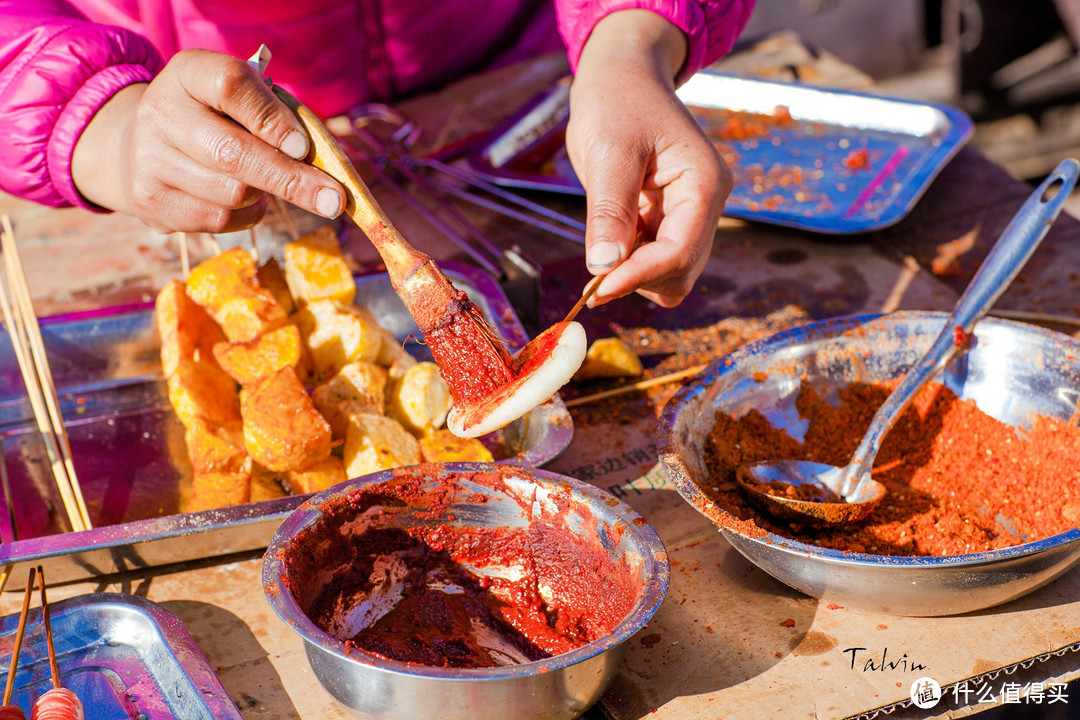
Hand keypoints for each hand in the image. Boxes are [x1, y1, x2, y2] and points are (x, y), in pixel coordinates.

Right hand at [71, 49, 343, 233]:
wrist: (135, 143)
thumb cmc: (214, 117)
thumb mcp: (239, 96)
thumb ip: (275, 114)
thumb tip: (319, 162)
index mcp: (188, 73)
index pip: (231, 85)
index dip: (271, 118)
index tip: (304, 146)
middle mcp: (160, 113)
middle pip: (233, 154)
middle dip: (292, 180)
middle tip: (335, 200)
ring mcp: (149, 161)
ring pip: (232, 194)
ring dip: (265, 194)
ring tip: (265, 181)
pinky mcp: (151, 203)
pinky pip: (219, 221)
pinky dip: (246, 214)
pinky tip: (242, 198)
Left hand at [566, 10, 731, 306]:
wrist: (621, 78)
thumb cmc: (618, 101)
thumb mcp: (610, 151)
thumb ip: (609, 210)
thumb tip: (604, 266)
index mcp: (704, 184)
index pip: (679, 251)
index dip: (638, 276)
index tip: (596, 289)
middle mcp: (705, 204)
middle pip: (681, 271)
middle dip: (638, 281)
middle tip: (591, 285)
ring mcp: (689, 214)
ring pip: (671, 274)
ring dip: (634, 277)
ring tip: (599, 258)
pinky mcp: (667, 219)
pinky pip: (654, 260)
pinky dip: (629, 266)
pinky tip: (605, 249)